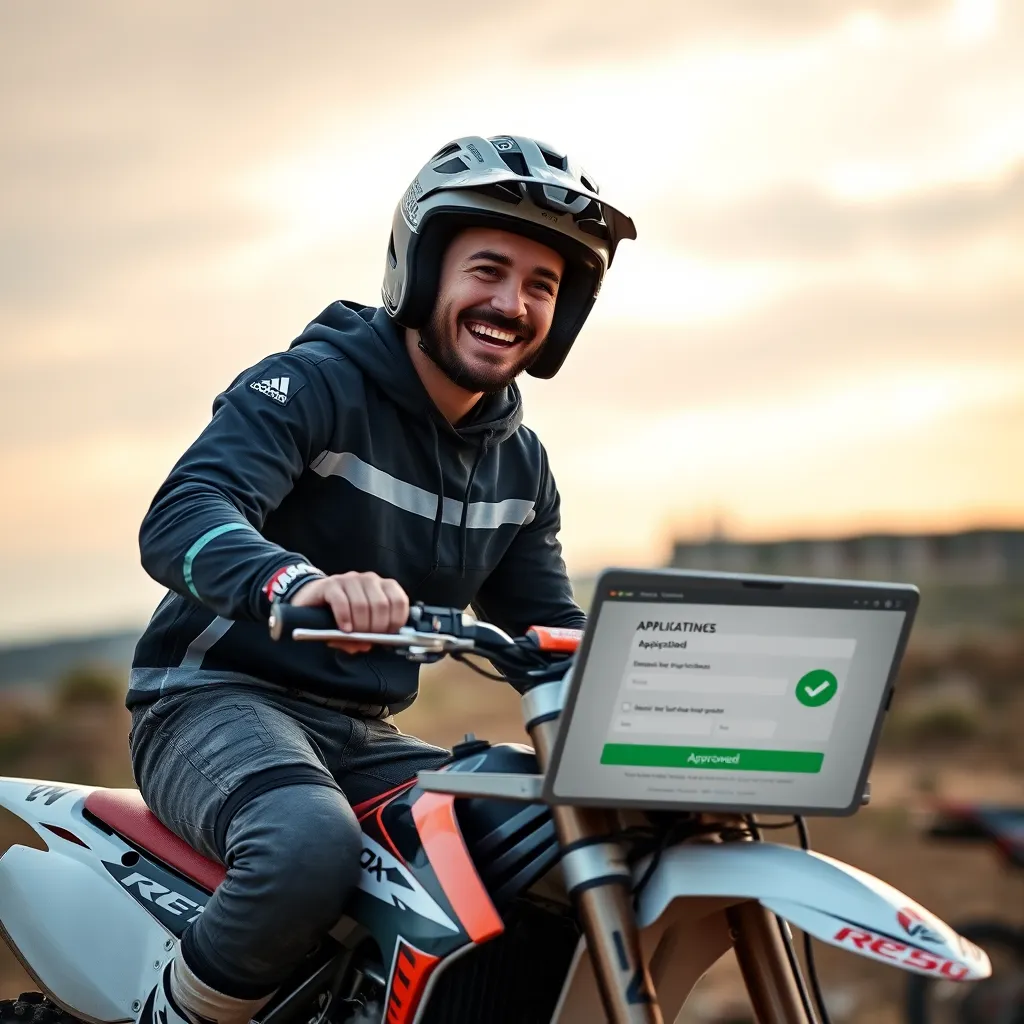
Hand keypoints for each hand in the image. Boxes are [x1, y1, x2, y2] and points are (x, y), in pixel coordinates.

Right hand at [289, 571, 409, 653]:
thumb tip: (367, 645)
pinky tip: (343, 628)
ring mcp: (349, 579)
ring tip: (352, 634)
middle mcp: (368, 580)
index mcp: (382, 587)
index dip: (395, 621)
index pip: (399, 601)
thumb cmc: (340, 614)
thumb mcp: (357, 627)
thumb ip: (364, 637)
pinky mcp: (331, 584)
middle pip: (381, 605)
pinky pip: (341, 602)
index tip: (387, 635)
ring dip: (358, 625)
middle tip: (367, 638)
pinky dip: (344, 618)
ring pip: (362, 604)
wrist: (312, 600)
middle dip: (375, 627)